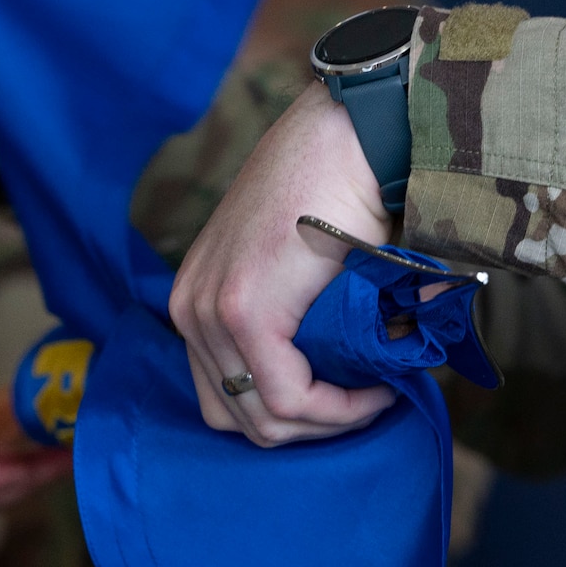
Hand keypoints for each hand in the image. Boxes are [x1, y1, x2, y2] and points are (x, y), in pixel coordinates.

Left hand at [168, 84, 398, 445]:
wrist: (351, 138)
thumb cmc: (340, 194)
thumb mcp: (302, 275)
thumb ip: (304, 331)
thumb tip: (348, 389)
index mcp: (197, 300)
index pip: (223, 398)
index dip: (289, 416)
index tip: (347, 400)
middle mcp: (189, 308)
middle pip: (237, 418)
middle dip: (308, 428)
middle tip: (365, 404)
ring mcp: (210, 310)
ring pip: (265, 418)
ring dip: (329, 421)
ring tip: (376, 396)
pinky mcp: (244, 311)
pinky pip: (288, 397)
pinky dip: (339, 407)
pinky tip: (376, 389)